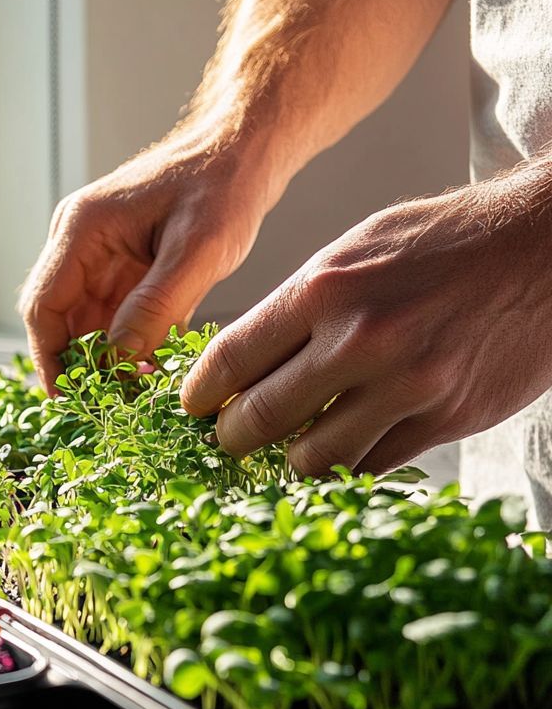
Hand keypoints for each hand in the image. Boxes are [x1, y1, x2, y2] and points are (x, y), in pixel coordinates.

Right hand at [19, 128, 280, 393]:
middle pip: (59, 320)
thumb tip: (118, 357)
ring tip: (134, 396)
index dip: (49, 358)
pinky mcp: (126, 271)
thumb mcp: (197, 250)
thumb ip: (156, 305)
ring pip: (87, 325)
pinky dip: (129, 349)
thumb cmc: (222, 185)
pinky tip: (153, 372)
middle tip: (106, 407)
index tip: (69, 399)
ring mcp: (101, 258)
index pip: (43, 306)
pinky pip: (115, 320)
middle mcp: (80, 245)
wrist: (244, 151)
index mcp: (81, 230)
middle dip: (79, 366)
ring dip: (106, 362)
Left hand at [180, 168, 551, 475]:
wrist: (546, 246)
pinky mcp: (447, 418)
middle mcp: (360, 339)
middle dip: (232, 437)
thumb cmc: (444, 242)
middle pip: (260, 418)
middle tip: (229, 439)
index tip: (192, 408)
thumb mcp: (356, 249)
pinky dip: (350, 463)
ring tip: (292, 445)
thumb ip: (298, 306)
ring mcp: (407, 385)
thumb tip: (242, 364)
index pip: (230, 359)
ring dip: (293, 459)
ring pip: (314, 458)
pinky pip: (372, 466)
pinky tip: (346, 444)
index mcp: (324, 289)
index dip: (200, 394)